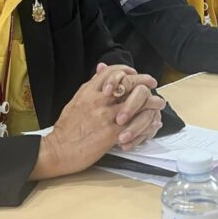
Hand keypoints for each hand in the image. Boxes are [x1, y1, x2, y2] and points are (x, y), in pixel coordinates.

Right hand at [30, 64, 162, 178]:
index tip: (135, 73)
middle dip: (144, 81)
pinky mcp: (112, 133)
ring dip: (152, 102)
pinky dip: (147, 122)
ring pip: (137, 102)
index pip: (112, 72)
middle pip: (128, 83)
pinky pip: (136, 124)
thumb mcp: (77, 100)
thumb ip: (91, 85)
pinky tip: (153, 122)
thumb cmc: (66, 128)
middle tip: (152, 83)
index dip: (127, 70)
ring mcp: (107, 116)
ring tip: (159, 103)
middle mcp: (99, 100)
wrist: (59, 150)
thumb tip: (102, 68)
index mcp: (89, 91)